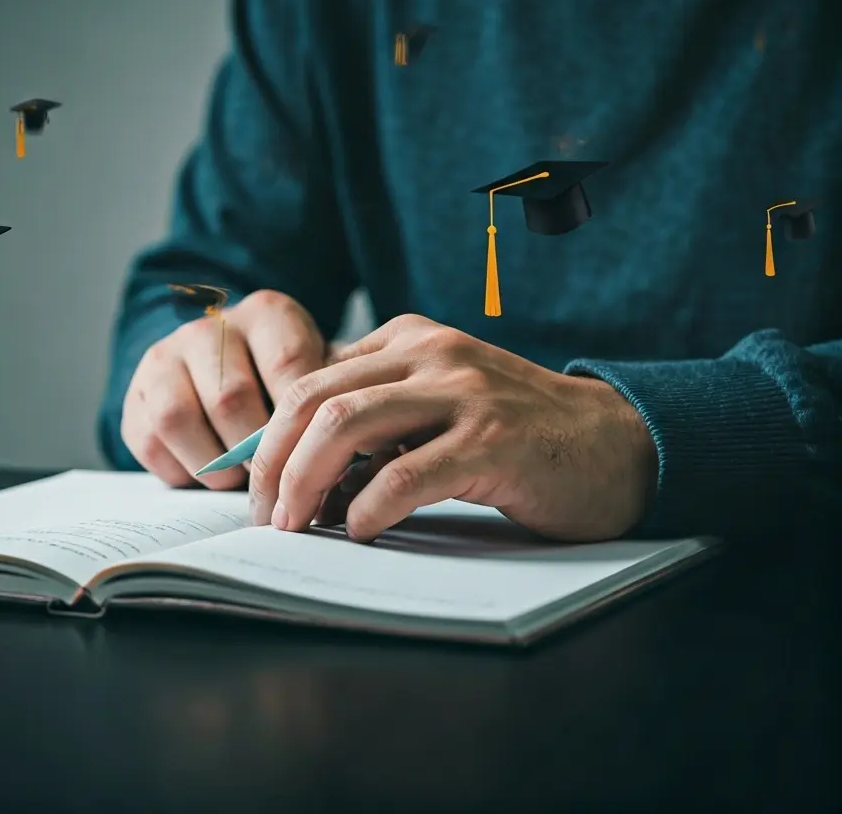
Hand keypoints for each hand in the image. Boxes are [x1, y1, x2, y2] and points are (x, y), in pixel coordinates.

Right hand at [122, 290, 327, 489]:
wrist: (222, 367)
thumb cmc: (286, 383)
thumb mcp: (321, 374)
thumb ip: (332, 397)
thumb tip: (347, 441)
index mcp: (266, 313)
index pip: (286, 365)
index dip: (299, 420)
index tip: (311, 454)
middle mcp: (210, 327)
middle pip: (230, 397)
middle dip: (254, 452)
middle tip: (276, 480)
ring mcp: (165, 357)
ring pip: (178, 418)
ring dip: (213, 464)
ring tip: (238, 481)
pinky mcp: (135, 395)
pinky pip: (150, 441)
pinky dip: (181, 470)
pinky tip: (208, 475)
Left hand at [248, 315, 658, 542]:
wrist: (616, 444)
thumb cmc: (514, 438)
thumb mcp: (436, 408)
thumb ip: (376, 424)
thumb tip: (299, 478)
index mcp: (408, 340)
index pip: (309, 380)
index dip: (268, 438)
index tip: (254, 487)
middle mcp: (430, 354)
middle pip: (314, 400)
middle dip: (273, 462)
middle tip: (265, 515)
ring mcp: (463, 394)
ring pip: (347, 426)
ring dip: (306, 482)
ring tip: (297, 527)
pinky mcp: (493, 442)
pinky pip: (407, 473)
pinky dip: (369, 508)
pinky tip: (361, 532)